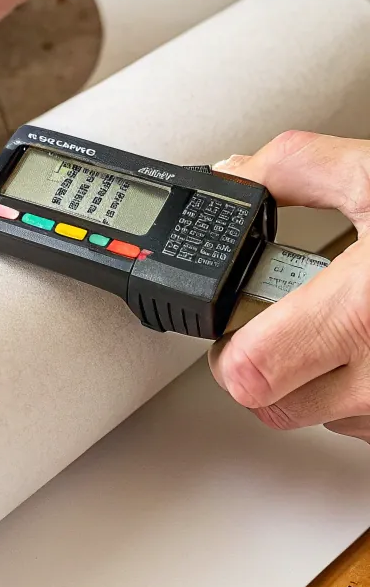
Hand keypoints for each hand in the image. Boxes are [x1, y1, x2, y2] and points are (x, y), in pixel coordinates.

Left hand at [209, 131, 369, 441]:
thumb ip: (296, 169)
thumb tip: (237, 173)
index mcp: (363, 318)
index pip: (248, 376)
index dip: (230, 348)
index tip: (237, 316)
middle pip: (275, 404)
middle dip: (269, 360)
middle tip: (289, 314)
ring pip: (325, 416)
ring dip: (321, 376)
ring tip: (354, 318)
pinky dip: (366, 390)